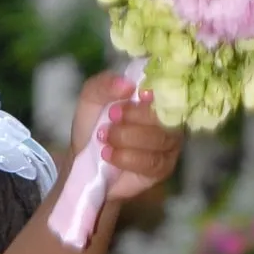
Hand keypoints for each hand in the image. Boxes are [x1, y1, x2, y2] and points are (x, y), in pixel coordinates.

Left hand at [70, 71, 182, 202]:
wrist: (82, 163)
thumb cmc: (93, 127)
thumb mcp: (91, 100)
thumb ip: (103, 85)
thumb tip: (127, 85)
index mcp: (157, 97)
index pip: (170, 89)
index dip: (157, 90)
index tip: (138, 94)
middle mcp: (169, 118)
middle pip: (166, 114)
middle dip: (135, 115)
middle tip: (111, 117)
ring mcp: (169, 144)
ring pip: (159, 138)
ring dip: (126, 137)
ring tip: (103, 137)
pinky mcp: (161, 168)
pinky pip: (152, 162)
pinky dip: (127, 157)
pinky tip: (108, 154)